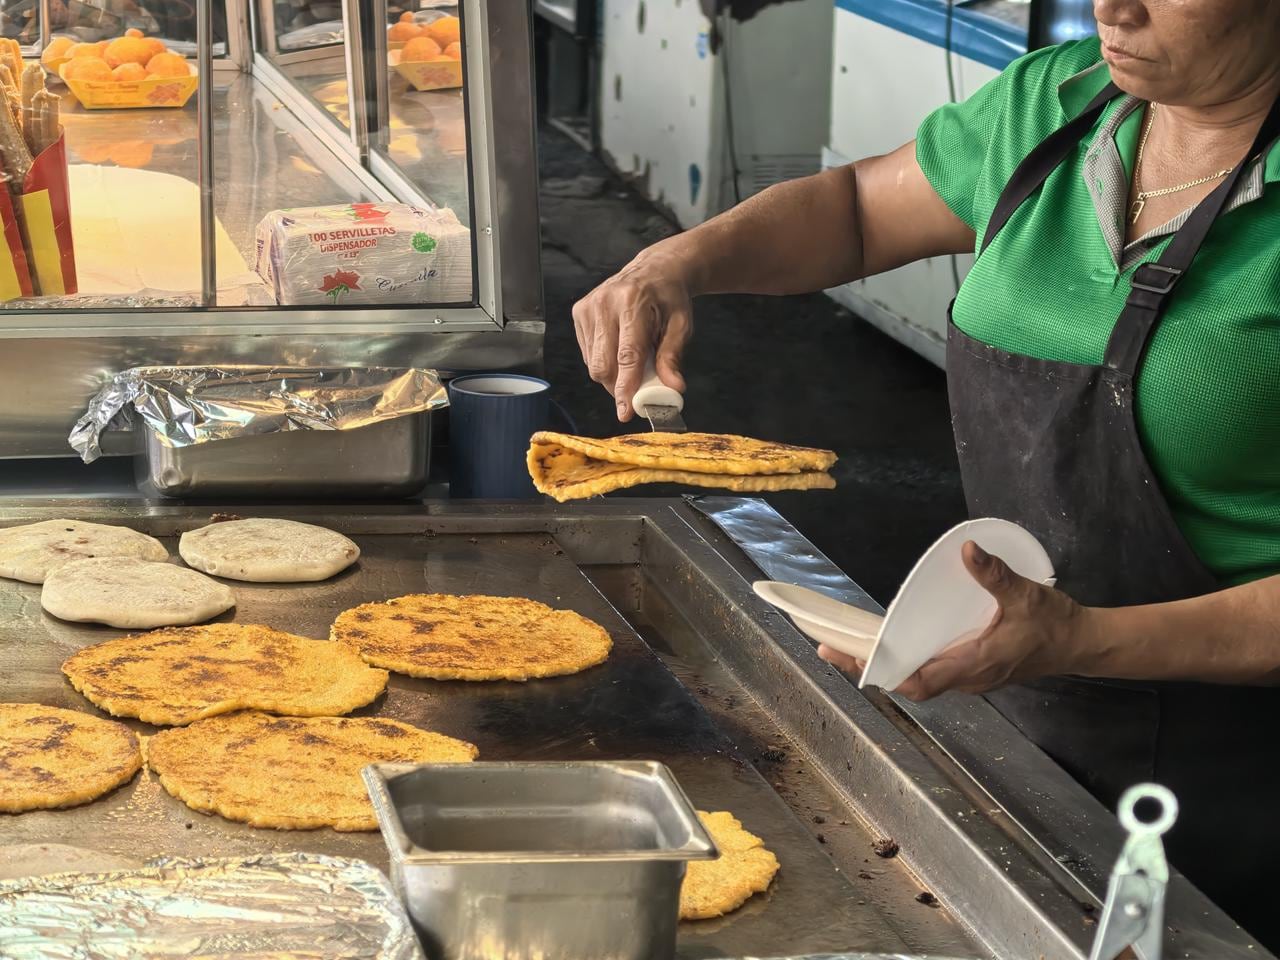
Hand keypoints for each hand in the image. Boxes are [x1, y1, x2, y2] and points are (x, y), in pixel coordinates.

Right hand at [571, 248, 693, 421]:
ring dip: (613, 374)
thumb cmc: (669, 298)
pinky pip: (588, 354)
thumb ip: (673, 356)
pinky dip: (604, 361)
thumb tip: (673, 389)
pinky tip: (619, 347)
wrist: (655, 270)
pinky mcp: (579, 312)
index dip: (626, 387)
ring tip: (633, 359)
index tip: (626, 412)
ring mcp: (588, 307)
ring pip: (593, 364)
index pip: (626, 355)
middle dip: (618, 386)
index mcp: (632, 301)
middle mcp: (604, 302)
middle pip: (603, 365)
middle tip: (637, 391)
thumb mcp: (681, 325)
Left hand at [818, 541, 1097, 699]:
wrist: (1082, 643)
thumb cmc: (1054, 624)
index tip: (851, 659)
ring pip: (919, 677)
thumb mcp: (1025, 596)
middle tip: (831, 647)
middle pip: (909, 681)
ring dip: (887, 664)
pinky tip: (893, 642)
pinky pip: (932, 669)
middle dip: (870, 667)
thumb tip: (968, 550)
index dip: (883, 672)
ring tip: (851, 646)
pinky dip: (907, 659)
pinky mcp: (974, 667)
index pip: (919, 679)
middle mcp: (967, 676)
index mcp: (974, 664)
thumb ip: (995, 575)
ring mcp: (970, 675)